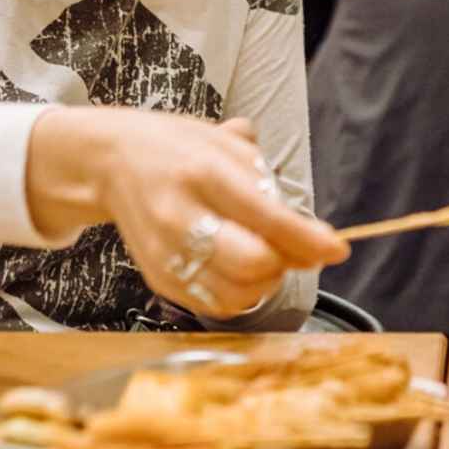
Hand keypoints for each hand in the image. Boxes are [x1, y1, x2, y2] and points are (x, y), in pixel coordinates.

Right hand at [26, 108, 349, 318]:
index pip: (266, 217)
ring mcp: (165, 252)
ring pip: (235, 292)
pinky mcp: (157, 278)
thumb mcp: (226, 146)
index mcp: (204, 173)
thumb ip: (269, 184)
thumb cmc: (180, 149)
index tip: (338, 248)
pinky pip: (214, 303)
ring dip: (265, 282)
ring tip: (267, 258)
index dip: (308, 239)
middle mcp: (180, 216)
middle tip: (294, 249)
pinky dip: (240, 295)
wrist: (111, 161)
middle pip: (251, 263)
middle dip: (285, 262)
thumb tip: (312, 232)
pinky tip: (242, 271)